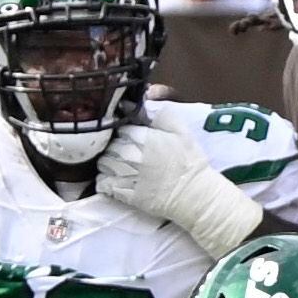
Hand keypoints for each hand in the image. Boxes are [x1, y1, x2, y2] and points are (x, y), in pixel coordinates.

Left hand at [94, 122, 262, 256]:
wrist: (194, 195)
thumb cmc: (190, 162)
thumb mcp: (181, 129)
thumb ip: (160, 113)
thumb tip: (141, 102)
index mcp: (141, 137)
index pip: (120, 128)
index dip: (126, 131)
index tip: (133, 137)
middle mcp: (128, 155)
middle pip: (108, 145)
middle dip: (115, 147)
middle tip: (127, 152)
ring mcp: (124, 174)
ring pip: (102, 163)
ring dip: (108, 162)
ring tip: (120, 165)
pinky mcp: (123, 193)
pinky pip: (102, 184)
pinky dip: (104, 180)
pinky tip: (113, 180)